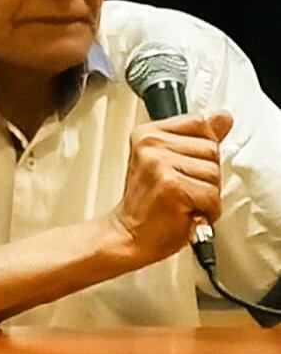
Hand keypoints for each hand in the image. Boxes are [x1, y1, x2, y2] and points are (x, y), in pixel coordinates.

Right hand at [112, 112, 232, 263]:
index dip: (200, 152)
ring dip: (207, 194)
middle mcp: (150, 144)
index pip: (199, 125)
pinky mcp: (171, 185)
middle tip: (181, 189)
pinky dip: (207, 211)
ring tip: (183, 201)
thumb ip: (198, 138)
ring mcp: (159, 163)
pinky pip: (212, 195)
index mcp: (147, 133)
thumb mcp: (170, 162)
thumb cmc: (148, 204)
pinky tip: (185, 212)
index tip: (182, 168)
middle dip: (206, 175)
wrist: (129, 235)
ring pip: (214, 173)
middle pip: (211, 148)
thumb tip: (223, 118)